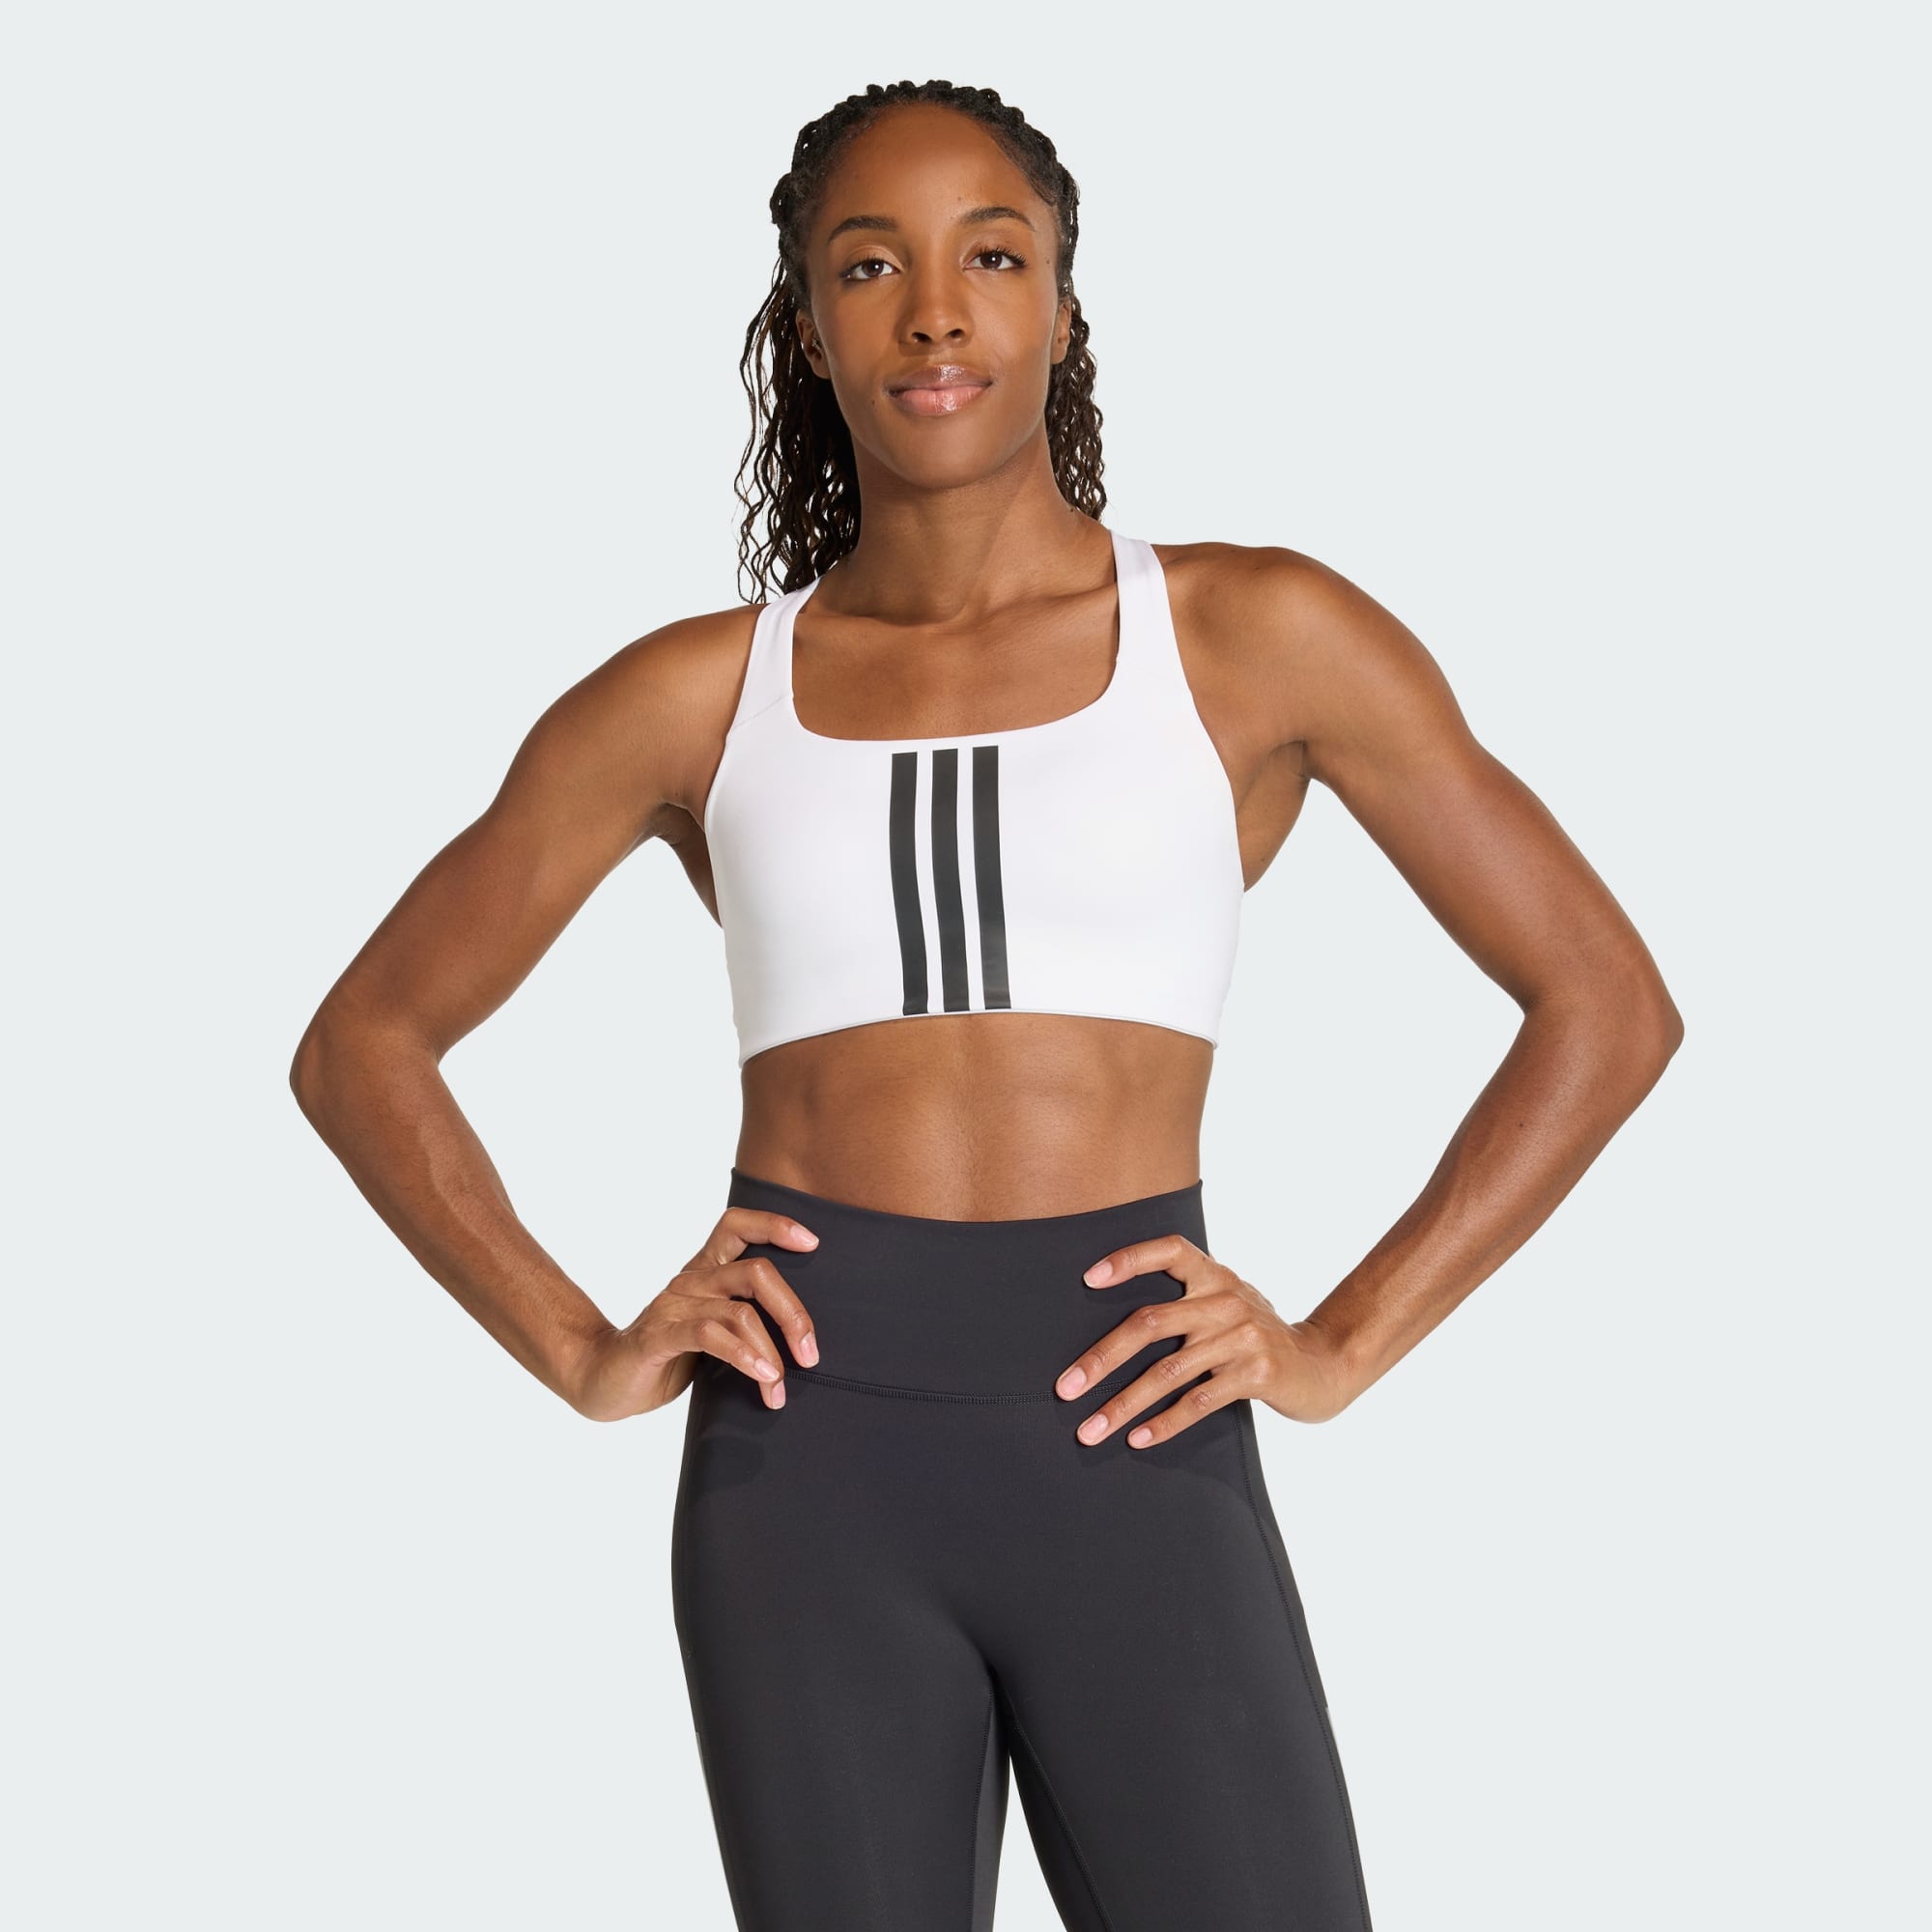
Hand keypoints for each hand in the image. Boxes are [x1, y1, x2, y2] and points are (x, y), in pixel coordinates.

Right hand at [568, 1206, 821, 1421]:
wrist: (602, 1380)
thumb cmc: (665, 1357)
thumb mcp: (712, 1334)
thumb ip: (744, 1324)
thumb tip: (802, 1337)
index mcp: (704, 1272)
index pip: (736, 1225)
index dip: (775, 1225)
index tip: (813, 1243)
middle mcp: (690, 1281)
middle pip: (757, 1273)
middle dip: (793, 1313)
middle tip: (811, 1354)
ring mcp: (673, 1305)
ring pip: (739, 1311)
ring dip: (771, 1352)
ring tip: (780, 1386)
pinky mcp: (658, 1335)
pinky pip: (709, 1335)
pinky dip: (743, 1356)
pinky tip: (761, 1376)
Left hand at [1053, 1234, 1353, 1443]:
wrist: (1322, 1364)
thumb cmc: (1255, 1336)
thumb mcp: (1226, 1305)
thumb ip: (1184, 1305)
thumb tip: (1106, 1332)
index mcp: (1213, 1275)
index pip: (1168, 1251)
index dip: (1128, 1260)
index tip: (1087, 1279)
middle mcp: (1226, 1298)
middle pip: (1150, 1324)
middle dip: (1101, 1360)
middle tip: (1065, 1389)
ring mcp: (1243, 1336)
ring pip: (1168, 1372)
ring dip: (1122, 1405)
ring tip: (1090, 1429)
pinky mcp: (1257, 1373)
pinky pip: (1199, 1402)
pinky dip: (1164, 1423)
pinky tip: (1137, 1439)